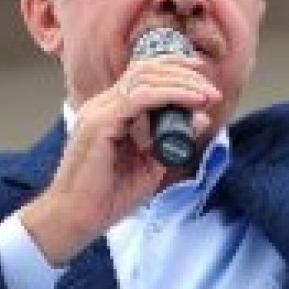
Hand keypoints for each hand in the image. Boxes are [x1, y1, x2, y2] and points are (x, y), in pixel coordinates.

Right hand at [20, 56, 220, 265]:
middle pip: (146, 71)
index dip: (174, 69)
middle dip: (184, 74)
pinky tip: (192, 100)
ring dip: (181, 82)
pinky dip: (170, 94)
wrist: (76, 219)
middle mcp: (102, 105)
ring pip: (144, 79)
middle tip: (212, 91)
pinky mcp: (99, 122)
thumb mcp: (151, 165)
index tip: (203, 79)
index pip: (142, 75)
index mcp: (110, 111)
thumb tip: (201, 118)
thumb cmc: (107, 197)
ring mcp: (98, 111)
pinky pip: (140, 97)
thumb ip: (173, 140)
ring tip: (206, 95)